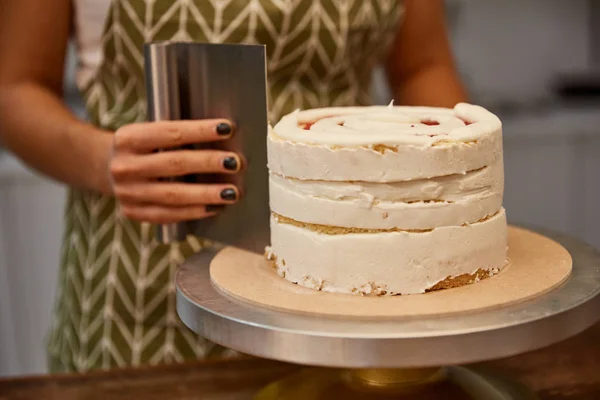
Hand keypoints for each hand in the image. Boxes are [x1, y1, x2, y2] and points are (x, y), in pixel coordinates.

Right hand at [108, 119, 241, 223]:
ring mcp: (127, 193)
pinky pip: (169, 215)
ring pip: (174, 195)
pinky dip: (195, 211)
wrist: (105, 168)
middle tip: (236, 162)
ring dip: (207, 193)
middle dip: (209, 162)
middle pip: (174, 164)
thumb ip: (178, 135)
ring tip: (232, 191)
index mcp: (127, 138)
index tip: (227, 128)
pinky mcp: (133, 213)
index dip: (200, 131)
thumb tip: (224, 137)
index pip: (170, 133)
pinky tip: (215, 207)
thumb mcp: (150, 133)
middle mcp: (123, 166)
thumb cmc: (144, 147)